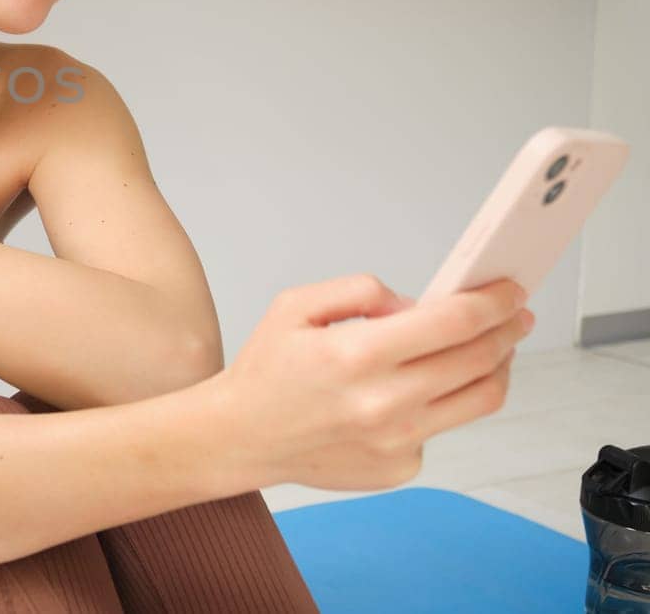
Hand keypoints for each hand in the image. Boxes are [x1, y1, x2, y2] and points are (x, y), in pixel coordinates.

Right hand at [208, 273, 533, 491]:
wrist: (242, 437)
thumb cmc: (267, 370)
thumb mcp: (295, 305)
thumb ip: (359, 290)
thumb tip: (416, 305)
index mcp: (356, 354)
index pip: (453, 322)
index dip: (492, 302)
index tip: (510, 291)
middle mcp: (383, 402)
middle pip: (479, 360)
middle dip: (508, 330)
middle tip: (515, 314)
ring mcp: (396, 441)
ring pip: (480, 400)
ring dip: (497, 367)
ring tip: (491, 348)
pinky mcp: (400, 467)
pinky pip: (443, 427)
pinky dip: (444, 402)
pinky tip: (420, 390)